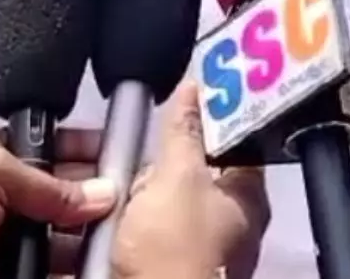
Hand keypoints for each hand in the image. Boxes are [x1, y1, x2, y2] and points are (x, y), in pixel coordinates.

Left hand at [0, 134, 115, 277]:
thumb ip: (48, 185)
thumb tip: (104, 194)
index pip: (48, 148)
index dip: (85, 150)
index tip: (126, 154)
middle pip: (59, 197)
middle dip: (95, 199)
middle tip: (134, 203)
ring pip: (55, 242)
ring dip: (85, 241)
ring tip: (120, 239)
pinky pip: (40, 274)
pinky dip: (66, 273)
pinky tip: (94, 268)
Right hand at [114, 81, 270, 278]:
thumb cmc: (178, 248)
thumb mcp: (178, 176)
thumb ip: (184, 132)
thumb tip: (196, 88)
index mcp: (246, 198)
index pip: (232, 144)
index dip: (204, 126)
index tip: (173, 115)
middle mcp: (227, 225)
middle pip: (186, 176)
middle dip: (151, 173)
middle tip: (135, 176)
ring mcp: (194, 251)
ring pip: (155, 208)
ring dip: (128, 204)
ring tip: (113, 207)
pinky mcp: (162, 271)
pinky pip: (136, 239)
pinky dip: (117, 234)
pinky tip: (104, 234)